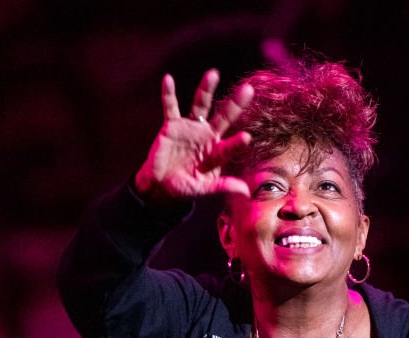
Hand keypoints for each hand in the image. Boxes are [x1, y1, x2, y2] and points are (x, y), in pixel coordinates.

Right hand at [134, 69, 253, 203]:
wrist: (160, 185)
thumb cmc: (184, 188)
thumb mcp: (203, 189)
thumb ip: (222, 187)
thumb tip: (246, 192)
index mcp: (217, 153)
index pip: (230, 147)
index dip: (237, 143)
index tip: (247, 137)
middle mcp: (207, 136)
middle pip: (224, 117)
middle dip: (235, 104)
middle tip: (248, 90)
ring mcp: (190, 128)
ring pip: (200, 105)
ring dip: (206, 89)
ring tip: (213, 73)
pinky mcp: (172, 125)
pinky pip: (170, 106)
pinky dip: (168, 93)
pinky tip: (168, 79)